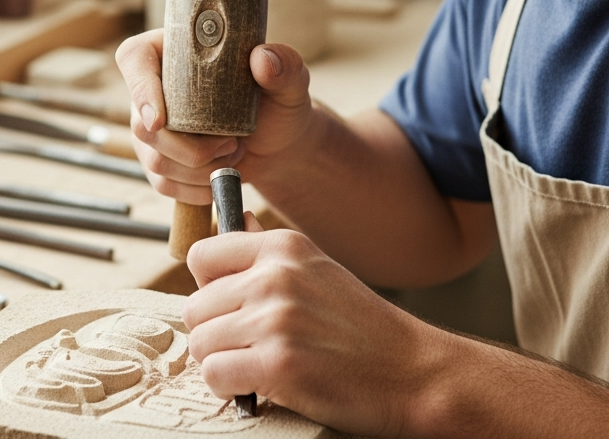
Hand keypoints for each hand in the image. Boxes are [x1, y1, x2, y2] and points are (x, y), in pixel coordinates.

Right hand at [114, 29, 317, 204]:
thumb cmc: (279, 101)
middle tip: (233, 143)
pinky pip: (163, 184)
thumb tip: (262, 59)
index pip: (135, 59)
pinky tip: (221, 176)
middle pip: (142, 125)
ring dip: (199, 169)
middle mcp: (152, 89)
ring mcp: (150, 128)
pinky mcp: (159, 161)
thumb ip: (284, 65)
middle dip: (190, 147)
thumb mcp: (290, 80)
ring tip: (234, 154)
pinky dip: (196, 189)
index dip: (140, 90)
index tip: (160, 121)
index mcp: (173, 51)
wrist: (278, 142)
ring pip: (154, 159)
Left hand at [183, 214, 425, 436]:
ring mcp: (277, 320)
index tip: (230, 308)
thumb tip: (237, 218)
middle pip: (195, 307)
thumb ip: (270, 252)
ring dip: (223, 363)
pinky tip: (260, 385)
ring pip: (201, 344)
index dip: (208, 288)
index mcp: (284, 247)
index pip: (202, 256)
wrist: (413, 372)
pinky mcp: (278, 364)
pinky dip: (230, 388)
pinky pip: (215, 375)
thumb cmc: (363, 327)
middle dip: (215, 334)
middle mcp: (276, 277)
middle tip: (250, 347)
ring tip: (259, 365)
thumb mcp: (319, 270)